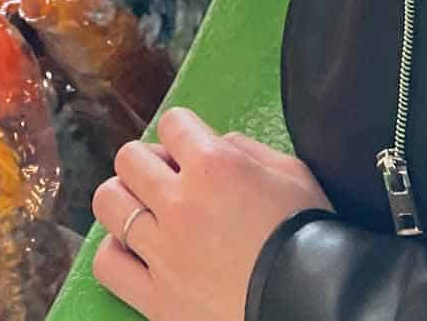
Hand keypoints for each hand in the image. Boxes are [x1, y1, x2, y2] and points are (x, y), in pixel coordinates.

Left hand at [90, 109, 332, 320]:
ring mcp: (164, 253)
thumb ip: (248, 149)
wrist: (318, 304)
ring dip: (126, 200)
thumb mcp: (292, 174)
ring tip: (147, 212)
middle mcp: (180, 203)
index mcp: (215, 165)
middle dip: (149, 162)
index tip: (193, 150)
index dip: (184, 133)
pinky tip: (138, 250)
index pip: (172, 123)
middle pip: (129, 158)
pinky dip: (116, 251)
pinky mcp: (157, 299)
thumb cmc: (312, 237)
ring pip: (109, 203)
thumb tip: (219, 142)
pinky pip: (108, 263)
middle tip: (170, 180)